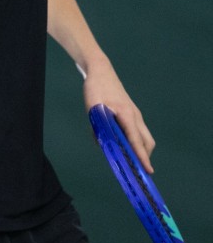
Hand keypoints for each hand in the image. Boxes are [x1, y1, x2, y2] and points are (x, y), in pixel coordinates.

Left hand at [82, 58, 155, 173]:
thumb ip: (98, 127)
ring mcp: (135, 114)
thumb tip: (102, 144)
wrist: (101, 71)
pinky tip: (121, 145)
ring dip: (139, 149)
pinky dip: (134, 141)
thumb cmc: (96, 88)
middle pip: (146, 141)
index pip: (136, 140)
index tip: (147, 170)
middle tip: (137, 171)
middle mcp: (135, 116)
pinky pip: (137, 131)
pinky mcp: (131, 113)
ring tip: (129, 161)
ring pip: (143, 136)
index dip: (141, 156)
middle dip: (144, 157)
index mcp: (126, 114)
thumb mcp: (93, 109)